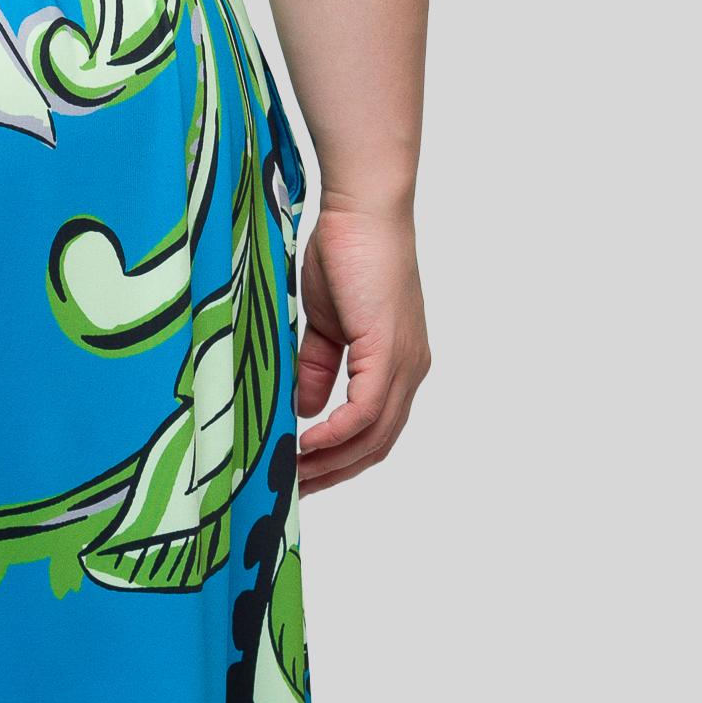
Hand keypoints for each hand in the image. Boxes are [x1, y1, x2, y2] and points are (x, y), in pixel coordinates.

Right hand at [293, 199, 429, 491]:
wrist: (361, 210)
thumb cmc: (344, 253)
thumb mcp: (323, 325)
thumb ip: (318, 368)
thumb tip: (308, 412)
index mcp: (397, 364)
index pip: (375, 431)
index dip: (340, 460)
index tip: (301, 476)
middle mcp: (409, 370)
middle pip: (378, 445)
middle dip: (335, 473)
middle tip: (292, 492)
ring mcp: (404, 363)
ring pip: (374, 436)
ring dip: (332, 462)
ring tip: (292, 476)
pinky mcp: (389, 352)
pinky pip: (366, 412)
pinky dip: (337, 435)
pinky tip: (305, 445)